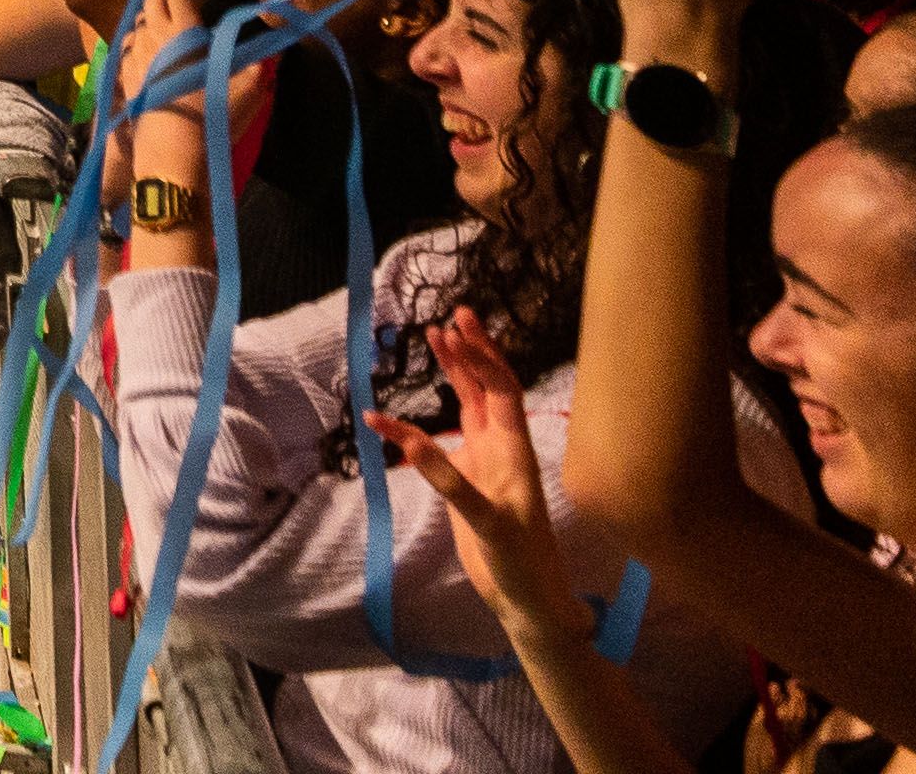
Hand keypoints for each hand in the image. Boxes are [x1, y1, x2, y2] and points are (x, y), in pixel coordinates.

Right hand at [386, 308, 596, 656]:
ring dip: (455, 374)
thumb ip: (451, 482)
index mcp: (516, 451)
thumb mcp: (488, 524)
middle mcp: (502, 449)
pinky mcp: (466, 482)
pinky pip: (439, 444)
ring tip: (435, 338)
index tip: (458, 330)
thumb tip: (410, 440)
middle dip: (471, 351)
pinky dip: (414, 428)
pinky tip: (388, 421)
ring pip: (469, 406)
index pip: (502, 390)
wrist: (527, 599)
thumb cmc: (522, 562)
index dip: (482, 358)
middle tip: (450, 317)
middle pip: (487, 387)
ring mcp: (484, 463)